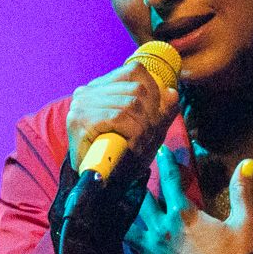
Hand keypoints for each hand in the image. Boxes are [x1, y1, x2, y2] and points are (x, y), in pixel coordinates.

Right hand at [66, 59, 179, 179]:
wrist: (97, 182)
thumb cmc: (121, 155)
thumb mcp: (148, 131)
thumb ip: (161, 113)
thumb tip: (173, 93)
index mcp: (101, 87)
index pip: (135, 71)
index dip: (154, 92)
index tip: (155, 117)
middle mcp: (88, 91)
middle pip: (137, 89)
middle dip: (151, 116)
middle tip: (148, 137)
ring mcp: (81, 104)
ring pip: (130, 104)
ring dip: (143, 129)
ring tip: (139, 145)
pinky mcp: (80, 120)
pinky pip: (118, 117)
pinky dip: (133, 134)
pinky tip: (131, 146)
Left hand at [124, 152, 252, 253]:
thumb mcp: (245, 223)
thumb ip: (240, 191)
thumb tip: (246, 162)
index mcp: (183, 214)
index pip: (169, 181)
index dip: (165, 163)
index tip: (160, 151)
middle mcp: (162, 230)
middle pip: (140, 203)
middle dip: (136, 189)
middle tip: (132, 180)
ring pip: (129, 232)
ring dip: (126, 222)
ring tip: (121, 215)